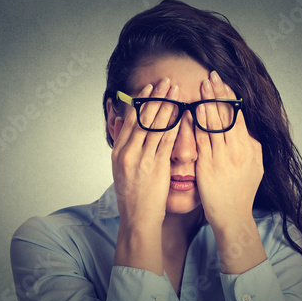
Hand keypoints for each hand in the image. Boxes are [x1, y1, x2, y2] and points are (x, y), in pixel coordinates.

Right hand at [111, 77, 180, 227]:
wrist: (136, 219)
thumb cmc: (132, 196)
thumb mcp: (121, 169)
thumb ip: (126, 147)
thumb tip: (128, 126)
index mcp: (119, 152)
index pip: (130, 120)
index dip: (141, 102)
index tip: (150, 87)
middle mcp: (128, 152)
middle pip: (143, 118)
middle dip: (156, 97)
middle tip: (166, 81)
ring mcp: (141, 159)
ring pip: (155, 126)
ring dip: (167, 106)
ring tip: (175, 91)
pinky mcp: (156, 167)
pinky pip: (166, 141)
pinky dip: (175, 125)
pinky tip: (182, 114)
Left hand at [195, 71, 263, 229]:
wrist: (233, 216)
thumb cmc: (242, 192)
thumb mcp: (255, 166)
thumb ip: (251, 146)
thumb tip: (246, 128)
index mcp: (248, 148)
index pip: (238, 116)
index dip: (230, 98)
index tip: (223, 82)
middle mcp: (237, 150)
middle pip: (227, 116)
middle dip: (218, 94)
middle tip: (211, 76)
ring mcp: (222, 158)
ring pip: (215, 124)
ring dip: (208, 103)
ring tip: (203, 87)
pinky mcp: (208, 166)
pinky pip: (203, 141)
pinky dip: (199, 124)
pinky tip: (195, 110)